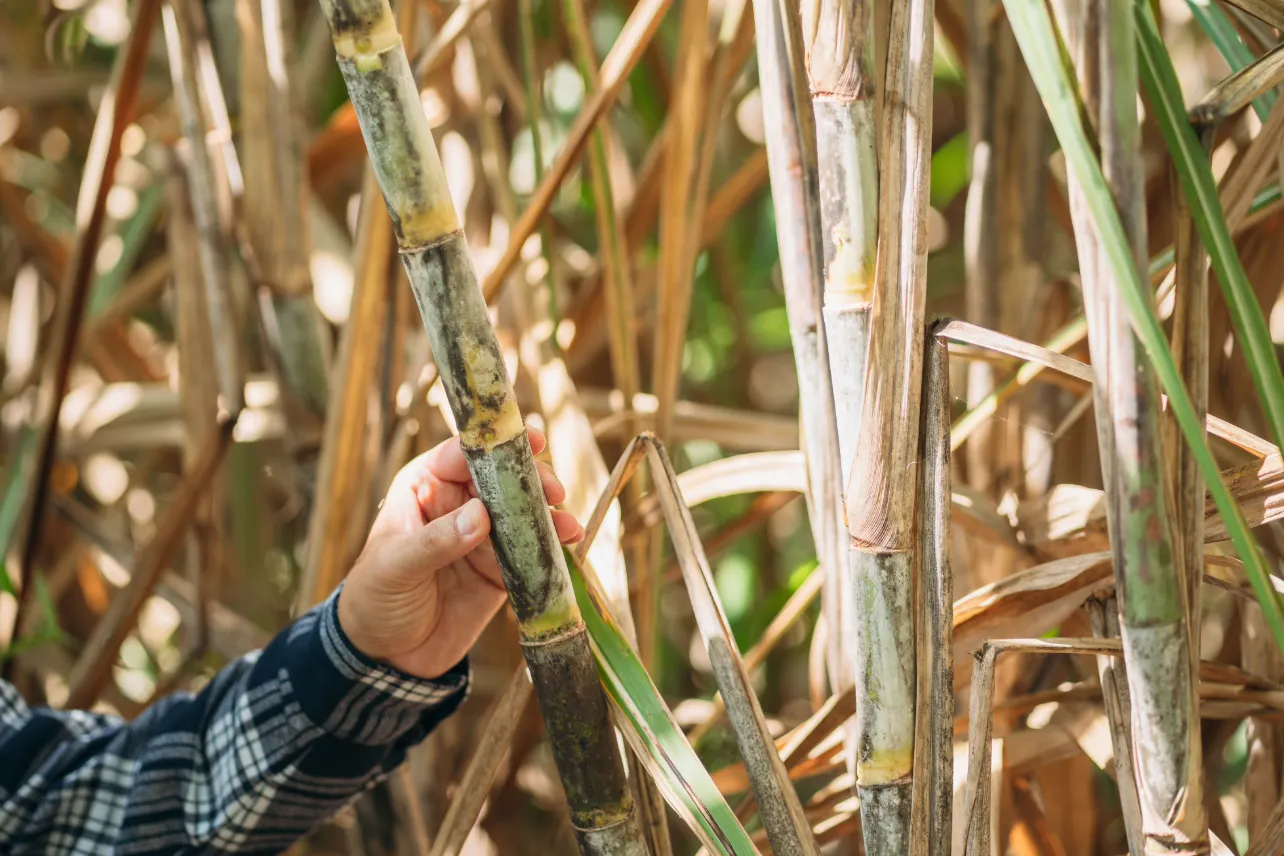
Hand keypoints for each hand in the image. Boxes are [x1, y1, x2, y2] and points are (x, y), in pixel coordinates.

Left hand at [337, 426, 583, 678]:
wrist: (387, 656)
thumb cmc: (374, 599)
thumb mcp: (396, 568)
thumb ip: (436, 541)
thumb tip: (480, 515)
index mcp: (425, 488)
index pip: (461, 455)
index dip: (493, 445)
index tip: (526, 442)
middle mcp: (458, 504)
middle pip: (502, 477)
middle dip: (531, 479)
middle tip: (553, 491)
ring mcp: (484, 536)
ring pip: (524, 512)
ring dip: (549, 512)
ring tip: (567, 524)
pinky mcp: (503, 568)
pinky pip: (533, 550)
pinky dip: (553, 545)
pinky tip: (571, 541)